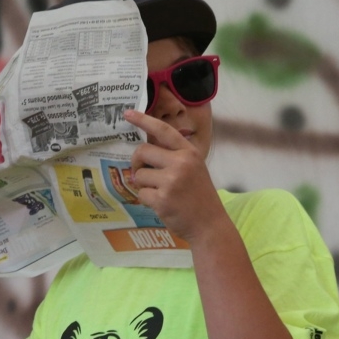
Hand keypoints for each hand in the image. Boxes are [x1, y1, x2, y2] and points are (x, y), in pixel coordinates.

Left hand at [124, 109, 230, 245]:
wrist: (209, 225)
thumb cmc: (199, 196)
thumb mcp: (194, 168)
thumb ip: (174, 156)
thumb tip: (145, 149)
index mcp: (189, 153)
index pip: (163, 130)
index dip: (144, 120)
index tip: (128, 113)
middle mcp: (181, 163)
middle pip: (143, 151)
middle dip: (137, 162)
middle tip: (140, 171)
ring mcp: (171, 181)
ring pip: (139, 174)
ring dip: (142, 184)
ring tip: (158, 191)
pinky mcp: (163, 199)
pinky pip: (141, 193)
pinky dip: (146, 199)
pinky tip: (160, 203)